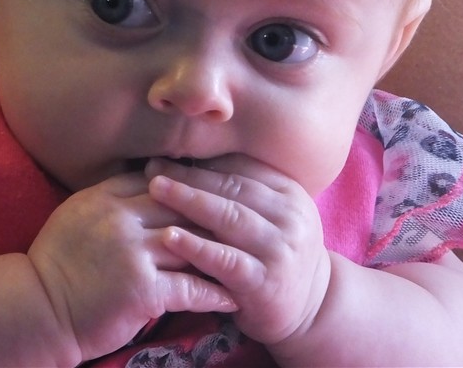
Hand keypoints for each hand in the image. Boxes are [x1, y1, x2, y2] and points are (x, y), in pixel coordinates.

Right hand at [27, 171, 236, 361]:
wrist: (37, 309)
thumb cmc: (58, 263)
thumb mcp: (78, 214)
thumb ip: (113, 196)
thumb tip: (152, 177)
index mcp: (104, 196)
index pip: (161, 179)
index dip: (193, 184)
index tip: (220, 190)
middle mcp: (119, 218)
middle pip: (183, 206)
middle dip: (216, 214)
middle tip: (247, 222)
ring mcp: (131, 253)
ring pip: (192, 244)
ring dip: (223, 254)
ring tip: (249, 259)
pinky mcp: (141, 290)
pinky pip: (190, 287)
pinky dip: (214, 293)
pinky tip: (232, 297)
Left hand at [146, 156, 330, 345]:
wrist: (311, 309)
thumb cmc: (274, 254)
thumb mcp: (269, 217)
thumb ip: (240, 192)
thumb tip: (187, 159)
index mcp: (289, 192)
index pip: (240, 168)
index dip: (201, 160)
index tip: (165, 153)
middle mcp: (291, 216)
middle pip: (231, 187)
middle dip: (188, 176)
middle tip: (152, 168)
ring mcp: (280, 249)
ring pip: (229, 217)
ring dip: (189, 200)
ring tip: (155, 189)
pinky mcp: (265, 282)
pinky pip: (225, 259)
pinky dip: (196, 246)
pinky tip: (169, 237)